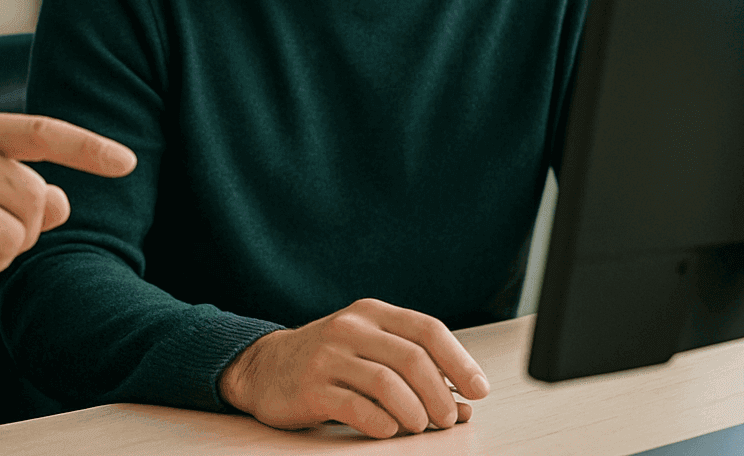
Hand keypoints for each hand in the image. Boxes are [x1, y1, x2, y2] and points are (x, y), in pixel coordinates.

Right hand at [218, 298, 489, 437]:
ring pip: (387, 383)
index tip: (479, 390)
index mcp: (370, 313)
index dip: (460, 361)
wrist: (264, 367)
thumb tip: (461, 406)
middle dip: (440, 394)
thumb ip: (412, 372)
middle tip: (448, 418)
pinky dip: (382, 422)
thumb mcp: (368, 351)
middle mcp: (349, 328)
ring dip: (415, 412)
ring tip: (419, 425)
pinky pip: (357, 407)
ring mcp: (327, 356)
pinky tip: (389, 429)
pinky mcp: (310, 387)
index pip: (427, 329)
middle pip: (412, 358)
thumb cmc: (327, 361)